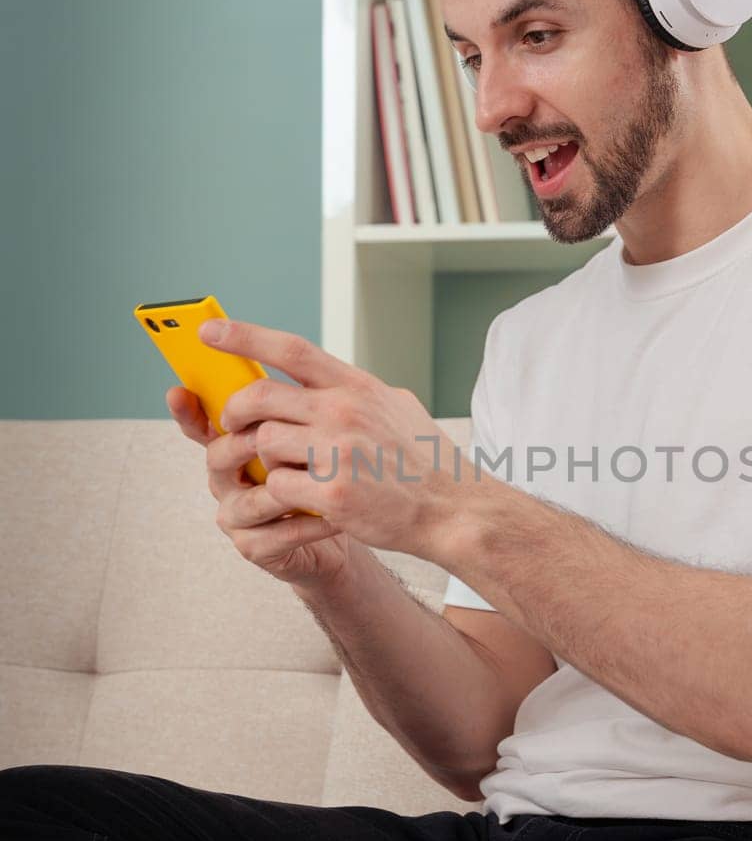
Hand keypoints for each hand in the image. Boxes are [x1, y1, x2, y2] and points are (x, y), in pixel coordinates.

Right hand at [165, 385, 355, 590]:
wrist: (349, 524)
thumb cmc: (327, 474)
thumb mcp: (316, 430)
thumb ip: (296, 402)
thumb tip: (297, 360)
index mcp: (234, 445)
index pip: (202, 423)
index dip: (187, 410)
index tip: (178, 391)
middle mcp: (228, 480)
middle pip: (218, 457)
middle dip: (244, 444)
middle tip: (271, 433)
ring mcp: (238, 516)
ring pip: (249, 500)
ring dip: (284, 488)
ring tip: (318, 479)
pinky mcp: (256, 548)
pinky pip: (278, 535)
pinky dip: (308, 524)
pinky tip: (334, 516)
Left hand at [200, 317, 471, 558]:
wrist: (452, 509)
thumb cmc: (425, 461)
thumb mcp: (396, 407)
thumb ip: (355, 392)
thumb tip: (321, 379)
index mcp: (357, 386)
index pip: (291, 349)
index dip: (245, 336)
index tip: (210, 331)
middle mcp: (345, 411)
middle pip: (260, 397)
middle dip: (236, 412)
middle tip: (234, 425)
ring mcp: (338, 451)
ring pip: (264, 444)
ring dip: (264, 460)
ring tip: (285, 471)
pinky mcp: (333, 492)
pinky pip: (277, 486)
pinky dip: (281, 495)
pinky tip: (302, 500)